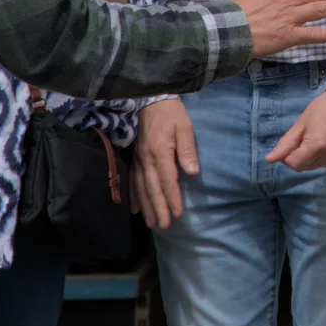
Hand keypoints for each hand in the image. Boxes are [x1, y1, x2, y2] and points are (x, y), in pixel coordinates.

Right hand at [130, 98, 198, 229]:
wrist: (149, 99)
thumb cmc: (171, 112)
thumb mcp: (185, 127)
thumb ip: (188, 150)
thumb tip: (193, 173)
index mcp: (160, 152)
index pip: (168, 181)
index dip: (172, 198)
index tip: (178, 214)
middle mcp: (146, 159)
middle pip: (152, 188)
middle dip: (159, 208)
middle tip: (164, 226)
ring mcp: (137, 159)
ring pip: (141, 188)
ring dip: (146, 206)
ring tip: (151, 223)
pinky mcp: (133, 158)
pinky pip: (132, 180)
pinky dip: (133, 196)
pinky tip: (135, 208)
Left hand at [265, 91, 325, 171]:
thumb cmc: (322, 109)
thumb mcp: (301, 124)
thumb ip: (285, 144)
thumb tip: (269, 160)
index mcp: (316, 145)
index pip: (295, 165)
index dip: (290, 157)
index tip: (294, 145)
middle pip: (307, 167)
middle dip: (304, 156)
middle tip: (310, 138)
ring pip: (320, 166)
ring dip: (317, 157)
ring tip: (323, 139)